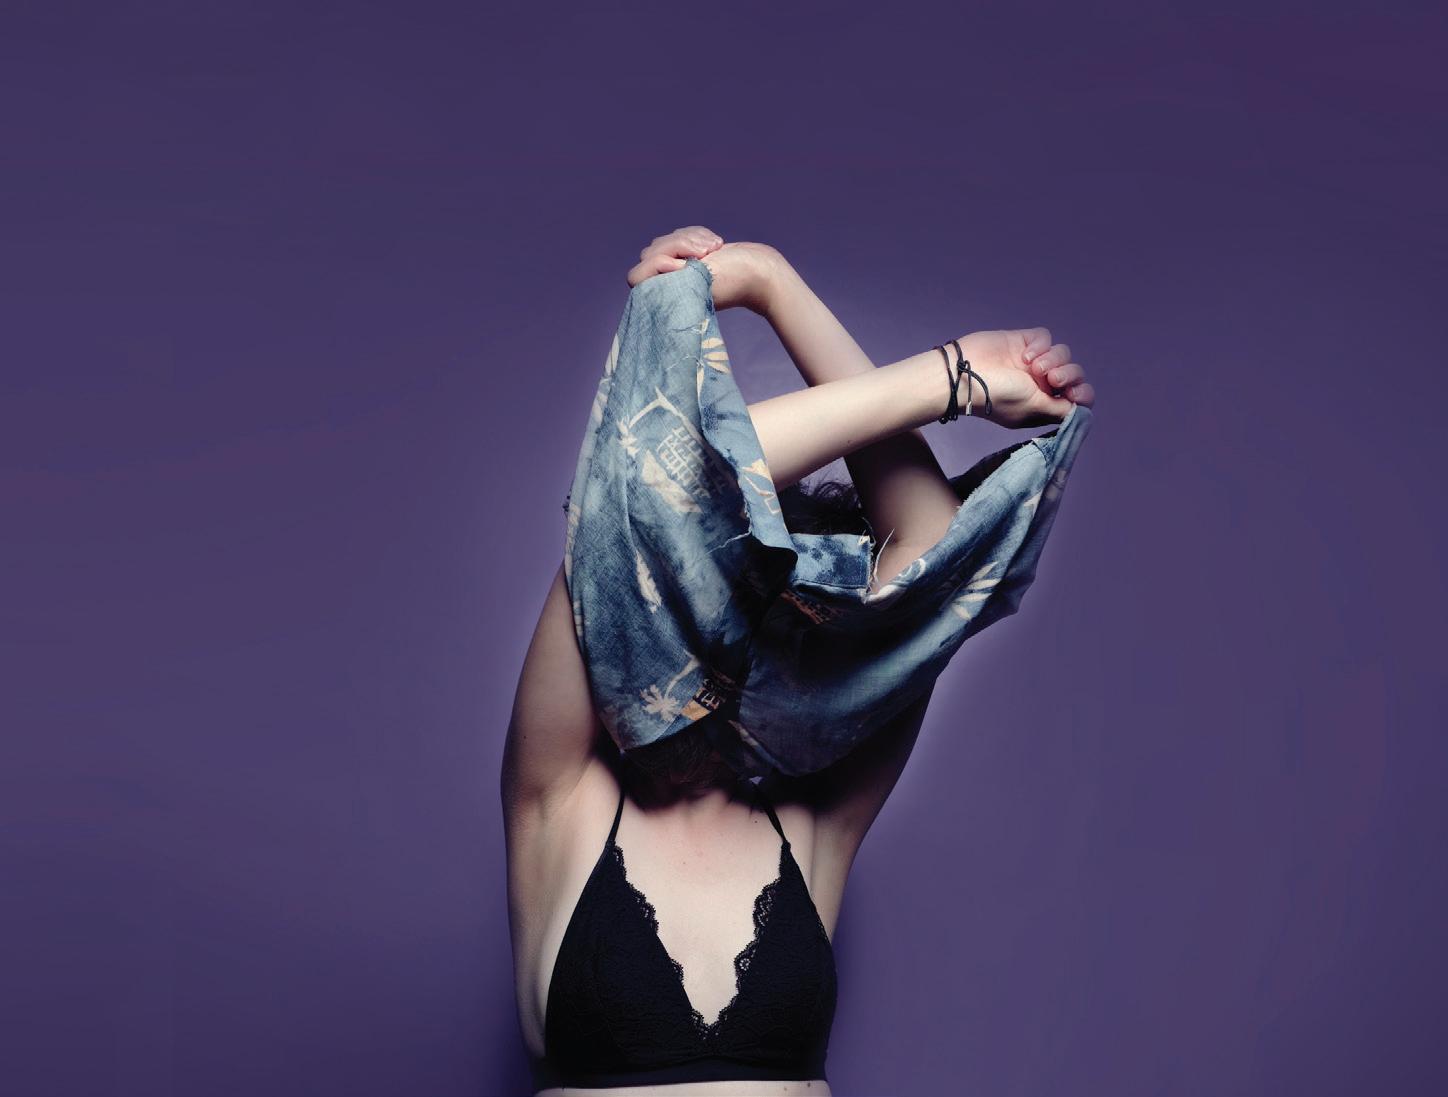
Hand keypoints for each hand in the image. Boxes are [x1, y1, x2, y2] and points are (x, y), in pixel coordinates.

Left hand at [626, 227, 781, 313]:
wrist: (758, 270)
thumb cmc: (731, 280)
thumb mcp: (694, 280)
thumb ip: (663, 278)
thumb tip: (634, 278)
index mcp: (665, 297)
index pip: (636, 276)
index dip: (655, 265)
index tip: (681, 265)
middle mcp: (668, 283)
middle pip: (651, 251)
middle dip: (677, 245)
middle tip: (705, 254)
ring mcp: (679, 267)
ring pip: (665, 239)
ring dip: (690, 238)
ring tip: (714, 249)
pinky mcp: (691, 254)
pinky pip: (681, 232)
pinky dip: (698, 234)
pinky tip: (717, 245)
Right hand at [948, 327, 1096, 428]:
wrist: (965, 375)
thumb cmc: (997, 397)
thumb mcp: (1034, 409)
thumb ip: (1062, 409)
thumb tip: (1083, 410)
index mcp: (1044, 404)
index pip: (1077, 398)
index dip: (1083, 394)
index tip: (1075, 394)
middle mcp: (1040, 384)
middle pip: (1074, 374)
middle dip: (1069, 376)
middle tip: (1053, 380)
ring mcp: (1032, 362)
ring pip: (1062, 354)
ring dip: (1053, 360)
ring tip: (1034, 367)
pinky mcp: (1024, 342)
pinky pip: (1045, 337)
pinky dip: (1040, 345)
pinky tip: (1025, 355)